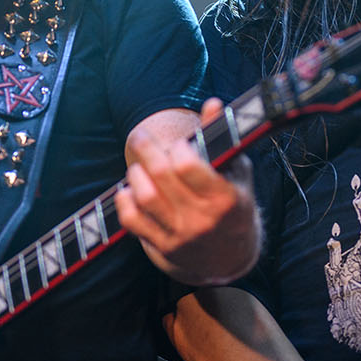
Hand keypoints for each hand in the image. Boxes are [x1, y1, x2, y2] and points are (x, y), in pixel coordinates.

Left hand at [117, 101, 258, 284]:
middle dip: (146, 150)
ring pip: (144, 197)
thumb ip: (221, 138)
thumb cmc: (234, 203)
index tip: (178, 145)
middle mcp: (202, 219)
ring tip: (139, 166)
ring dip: (135, 174)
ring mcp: (181, 235)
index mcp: (225, 198)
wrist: (231, 257)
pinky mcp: (163, 248)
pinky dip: (124, 200)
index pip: (187, 165)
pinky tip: (130, 190)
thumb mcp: (236, 171)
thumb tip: (213, 103)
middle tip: (140, 138)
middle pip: (161, 176)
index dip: (177, 148)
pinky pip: (131, 221)